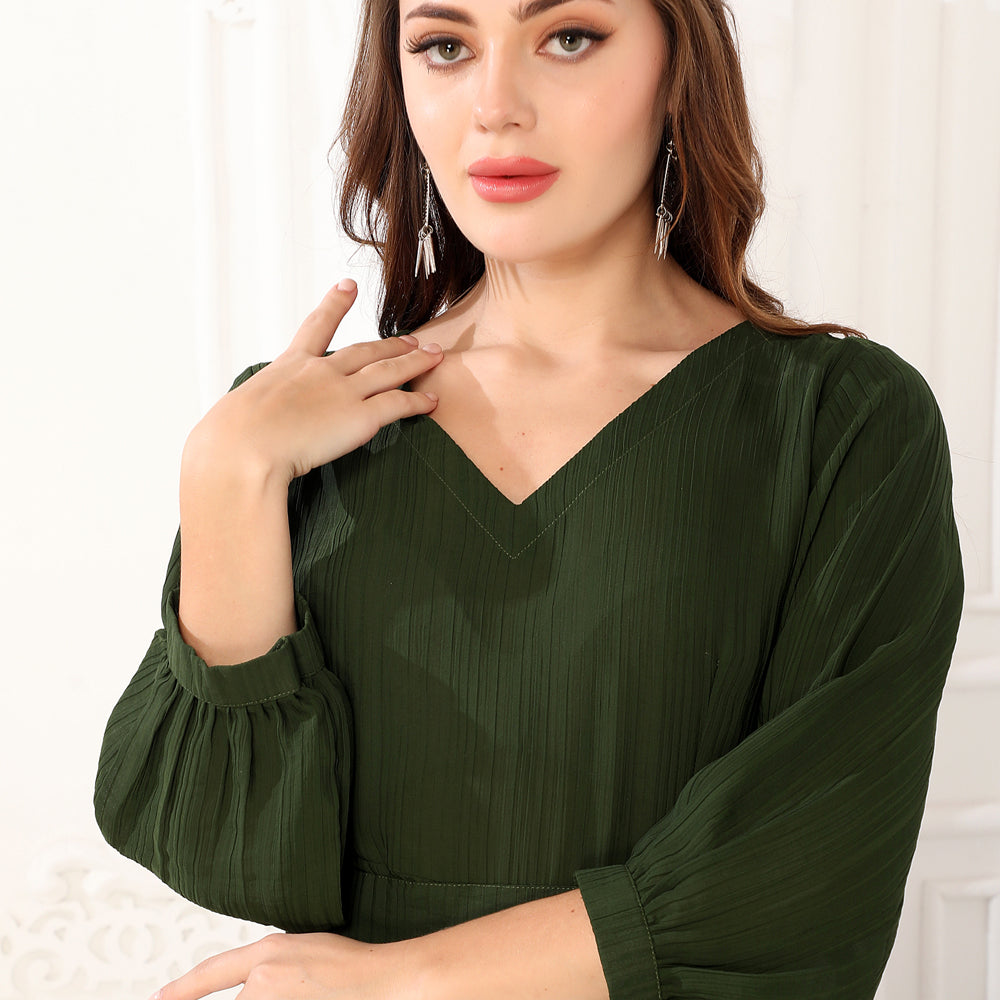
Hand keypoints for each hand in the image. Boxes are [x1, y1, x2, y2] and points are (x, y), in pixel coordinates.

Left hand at [148, 931, 417, 999]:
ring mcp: (272, 999)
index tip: (160, 998)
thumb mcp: (300, 950)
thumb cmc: (350, 966)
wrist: (381, 981)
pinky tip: (309, 995)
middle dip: (256, 999)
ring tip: (310, 991)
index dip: (182, 989)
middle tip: (295, 989)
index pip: (211, 973)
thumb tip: (250, 986)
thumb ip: (268, 967)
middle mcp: (263, 978)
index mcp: (266, 953)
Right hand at [184, 279, 443, 484]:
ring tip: (435, 356)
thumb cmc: (230, 437)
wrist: (244, 447)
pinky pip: (399, 404)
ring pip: (390, 370)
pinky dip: (419, 402)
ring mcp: (343, 392)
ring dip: (415, 362)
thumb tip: (240, 423)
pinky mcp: (361, 417)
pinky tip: (434, 401)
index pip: (317, 327)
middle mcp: (321, 371)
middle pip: (366, 350)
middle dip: (392, 343)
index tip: (349, 285)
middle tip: (413, 338)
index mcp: (289, 366)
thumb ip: (253, 410)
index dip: (335, 304)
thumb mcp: (238, 411)